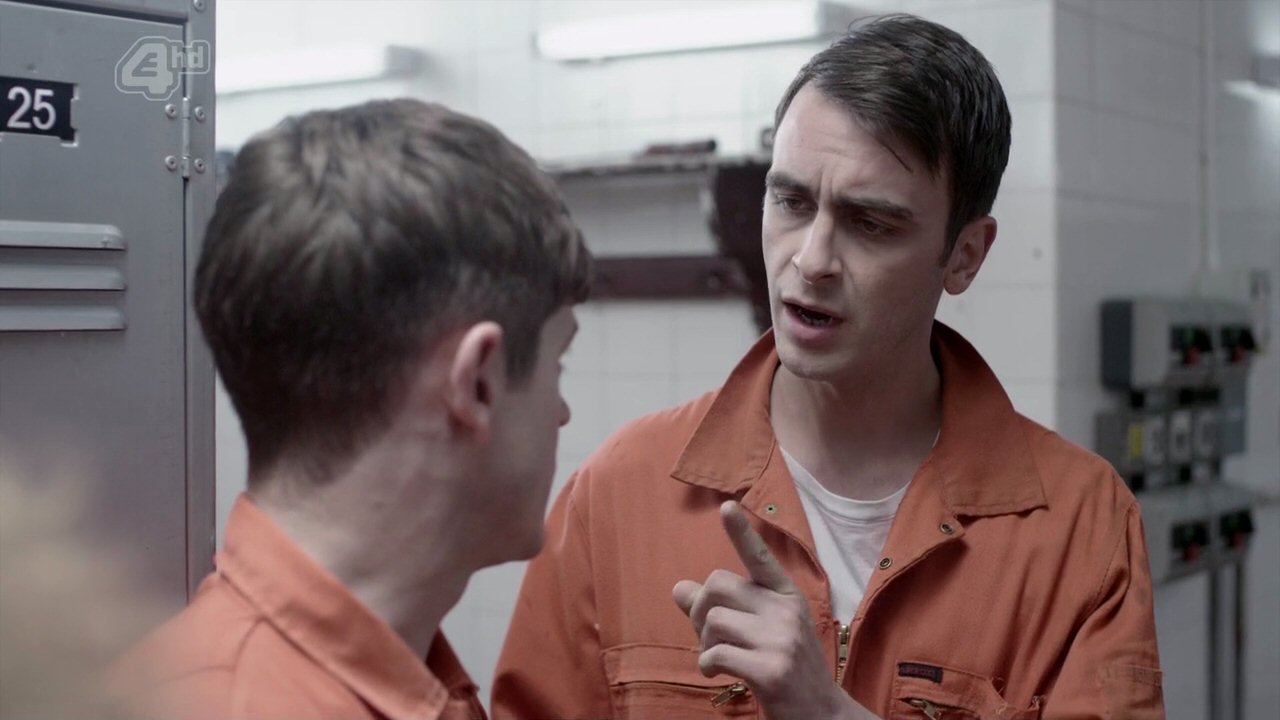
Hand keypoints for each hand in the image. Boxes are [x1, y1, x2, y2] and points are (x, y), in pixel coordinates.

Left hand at [672, 501, 863, 719]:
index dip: (742, 533)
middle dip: (700, 610)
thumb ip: (724, 609)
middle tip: (708, 636)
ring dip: (703, 643)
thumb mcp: (762, 634)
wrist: (823, 716)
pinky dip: (707, 665)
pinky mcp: (772, 670)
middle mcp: (787, 612)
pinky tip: (717, 674)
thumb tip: (679, 588)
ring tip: (718, 659)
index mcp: (787, 597)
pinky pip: (716, 653)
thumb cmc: (787, 671)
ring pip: (714, 620)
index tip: (727, 507)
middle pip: (718, 585)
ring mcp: (782, 640)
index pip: (760, 558)